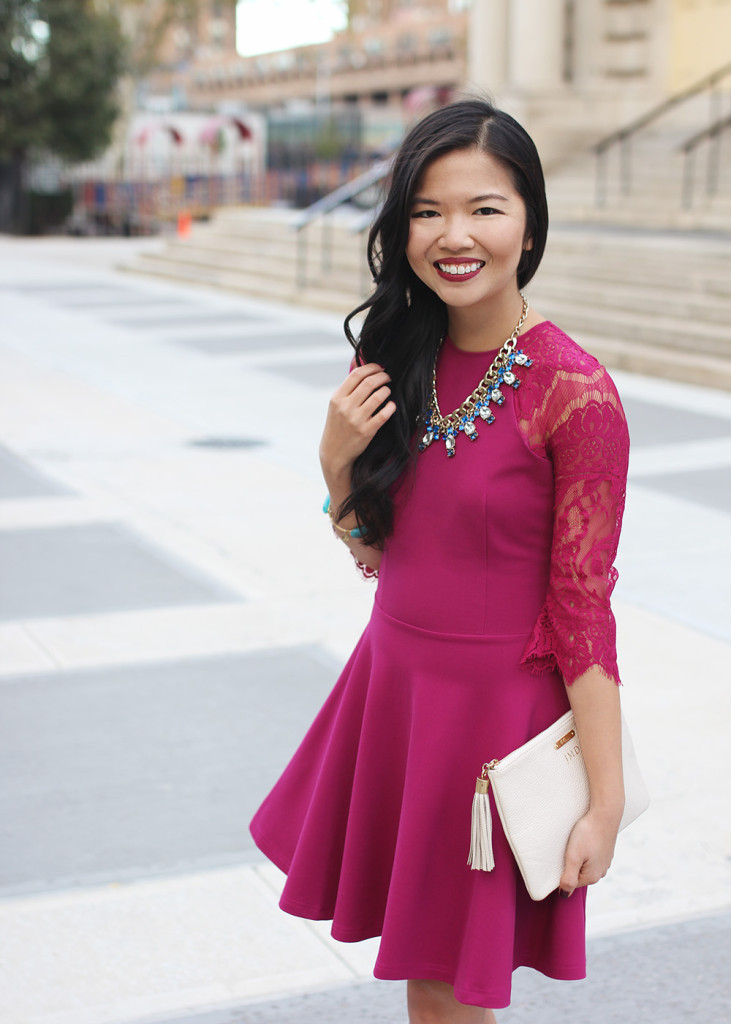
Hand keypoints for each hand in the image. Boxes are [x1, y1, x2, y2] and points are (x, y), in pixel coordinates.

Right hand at [319, 363, 395, 477]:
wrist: (334, 453)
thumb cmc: (337, 426)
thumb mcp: (336, 406)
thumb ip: (348, 389)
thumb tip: (364, 370)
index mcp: (337, 398)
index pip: (356, 374)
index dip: (371, 367)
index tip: (380, 368)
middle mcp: (345, 407)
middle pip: (369, 383)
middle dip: (382, 376)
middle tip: (388, 377)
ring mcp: (356, 419)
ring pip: (378, 396)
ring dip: (386, 390)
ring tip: (387, 390)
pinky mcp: (366, 431)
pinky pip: (384, 414)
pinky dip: (391, 406)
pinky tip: (392, 405)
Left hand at [558, 807, 620, 897]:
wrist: (605, 814)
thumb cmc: (587, 834)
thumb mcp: (573, 857)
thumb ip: (568, 878)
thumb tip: (564, 896)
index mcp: (592, 876)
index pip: (570, 882)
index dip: (562, 870)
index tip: (561, 856)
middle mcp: (601, 872)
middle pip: (578, 873)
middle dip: (570, 864)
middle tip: (567, 848)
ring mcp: (605, 861)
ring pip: (585, 864)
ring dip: (578, 856)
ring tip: (575, 843)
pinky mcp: (606, 851)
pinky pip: (591, 855)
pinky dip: (585, 850)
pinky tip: (584, 840)